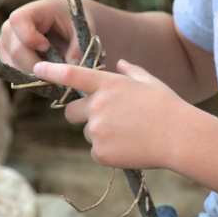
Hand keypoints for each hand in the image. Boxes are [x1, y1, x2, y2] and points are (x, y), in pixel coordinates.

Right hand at [0, 0, 87, 72]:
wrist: (66, 26)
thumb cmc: (73, 24)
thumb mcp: (82, 29)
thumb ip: (78, 46)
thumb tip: (72, 65)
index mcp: (32, 11)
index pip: (18, 20)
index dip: (31, 37)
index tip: (47, 46)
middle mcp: (12, 25)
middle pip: (16, 50)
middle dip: (37, 65)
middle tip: (56, 71)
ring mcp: (6, 42)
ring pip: (15, 65)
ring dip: (35, 73)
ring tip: (53, 69)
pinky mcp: (6, 57)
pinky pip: (14, 74)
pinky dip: (31, 77)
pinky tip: (45, 72)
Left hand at [33, 59, 189, 168]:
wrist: (180, 137)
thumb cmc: (168, 106)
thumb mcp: (150, 82)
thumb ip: (131, 71)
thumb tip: (121, 63)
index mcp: (107, 84)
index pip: (72, 75)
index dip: (52, 72)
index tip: (37, 68)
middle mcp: (96, 105)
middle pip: (71, 112)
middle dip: (82, 115)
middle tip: (105, 119)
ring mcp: (97, 130)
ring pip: (87, 132)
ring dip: (100, 134)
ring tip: (128, 134)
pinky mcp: (100, 153)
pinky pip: (95, 151)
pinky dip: (107, 151)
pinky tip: (129, 147)